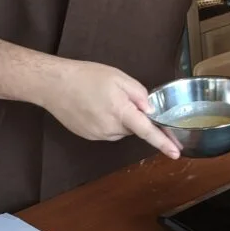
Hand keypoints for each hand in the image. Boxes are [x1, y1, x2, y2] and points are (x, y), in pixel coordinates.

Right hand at [38, 59, 179, 159]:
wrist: (53, 85)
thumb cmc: (86, 77)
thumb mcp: (118, 77)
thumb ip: (139, 93)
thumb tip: (151, 110)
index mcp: (121, 112)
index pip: (147, 131)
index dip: (163, 142)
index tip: (176, 153)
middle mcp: (110, 129)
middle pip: (133, 128)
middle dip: (132, 115)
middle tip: (118, 95)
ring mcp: (98, 135)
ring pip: (119, 130)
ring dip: (119, 118)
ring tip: (101, 99)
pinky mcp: (88, 136)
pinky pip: (106, 131)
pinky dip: (106, 121)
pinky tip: (93, 106)